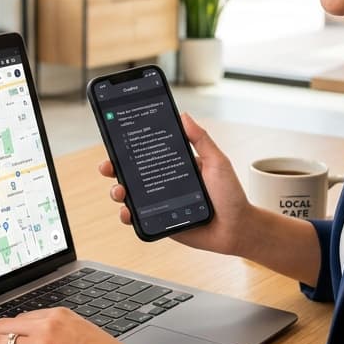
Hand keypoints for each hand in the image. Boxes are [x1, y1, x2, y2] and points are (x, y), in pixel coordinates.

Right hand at [98, 112, 251, 257]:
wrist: (236, 229)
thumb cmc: (230, 195)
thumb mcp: (217, 162)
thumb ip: (201, 140)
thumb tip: (184, 115)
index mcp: (175, 164)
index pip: (147, 151)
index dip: (128, 146)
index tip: (115, 139)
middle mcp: (164, 181)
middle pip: (131, 172)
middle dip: (113, 168)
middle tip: (107, 166)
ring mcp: (160, 202)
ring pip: (130, 195)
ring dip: (117, 191)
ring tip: (119, 191)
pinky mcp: (159, 221)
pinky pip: (138, 218)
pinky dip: (127, 215)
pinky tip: (127, 213)